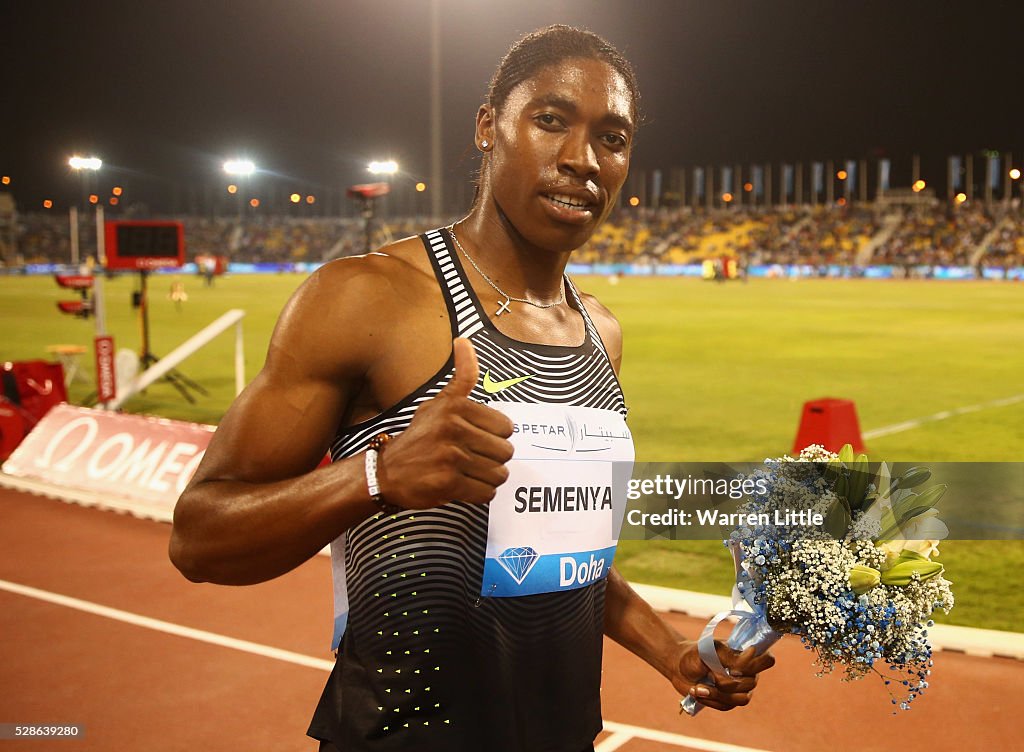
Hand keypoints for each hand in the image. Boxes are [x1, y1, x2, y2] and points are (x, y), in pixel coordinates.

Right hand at [376, 337, 514, 508]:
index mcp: (455, 407)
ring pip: (498, 474)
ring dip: (486, 478)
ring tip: (466, 472)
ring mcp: (450, 456)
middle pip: (505, 452)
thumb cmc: (419, 437)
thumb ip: (462, 376)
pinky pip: (486, 493)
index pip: (506, 427)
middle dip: (492, 460)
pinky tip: (461, 486)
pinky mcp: (447, 482)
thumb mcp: (438, 402)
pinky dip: (478, 494)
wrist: (385, 472)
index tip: (476, 439)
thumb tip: (464, 340)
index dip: (495, 437)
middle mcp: (453, 428)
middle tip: (470, 459)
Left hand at [671, 640, 774, 710]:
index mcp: (745, 655)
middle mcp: (747, 673)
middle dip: (727, 682)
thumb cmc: (695, 654)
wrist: (678, 667)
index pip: (767, 660)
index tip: (735, 664)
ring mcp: (739, 689)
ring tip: (698, 688)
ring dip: (718, 694)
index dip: (759, 664)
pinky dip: (710, 700)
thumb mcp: (708, 650)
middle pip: (751, 683)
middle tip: (708, 674)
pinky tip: (697, 691)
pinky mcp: (728, 701)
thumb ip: (728, 656)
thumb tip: (749, 655)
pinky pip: (727, 706)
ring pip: (742, 699)